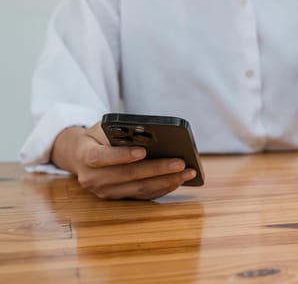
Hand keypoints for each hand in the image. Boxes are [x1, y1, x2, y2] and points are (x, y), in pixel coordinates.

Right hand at [51, 123, 195, 199]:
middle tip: (181, 162)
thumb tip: (149, 135)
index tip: (143, 151)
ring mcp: (105, 192)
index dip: (122, 155)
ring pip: (139, 188)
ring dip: (166, 181)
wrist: (79, 156)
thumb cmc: (97, 137)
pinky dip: (163, 188)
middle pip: (128, 175)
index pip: (101, 158)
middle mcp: (93, 179)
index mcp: (85, 156)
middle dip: (157, 169)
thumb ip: (119, 131)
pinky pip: (143, 195)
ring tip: (188, 172)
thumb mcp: (102, 128)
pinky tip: (179, 180)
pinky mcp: (118, 199)